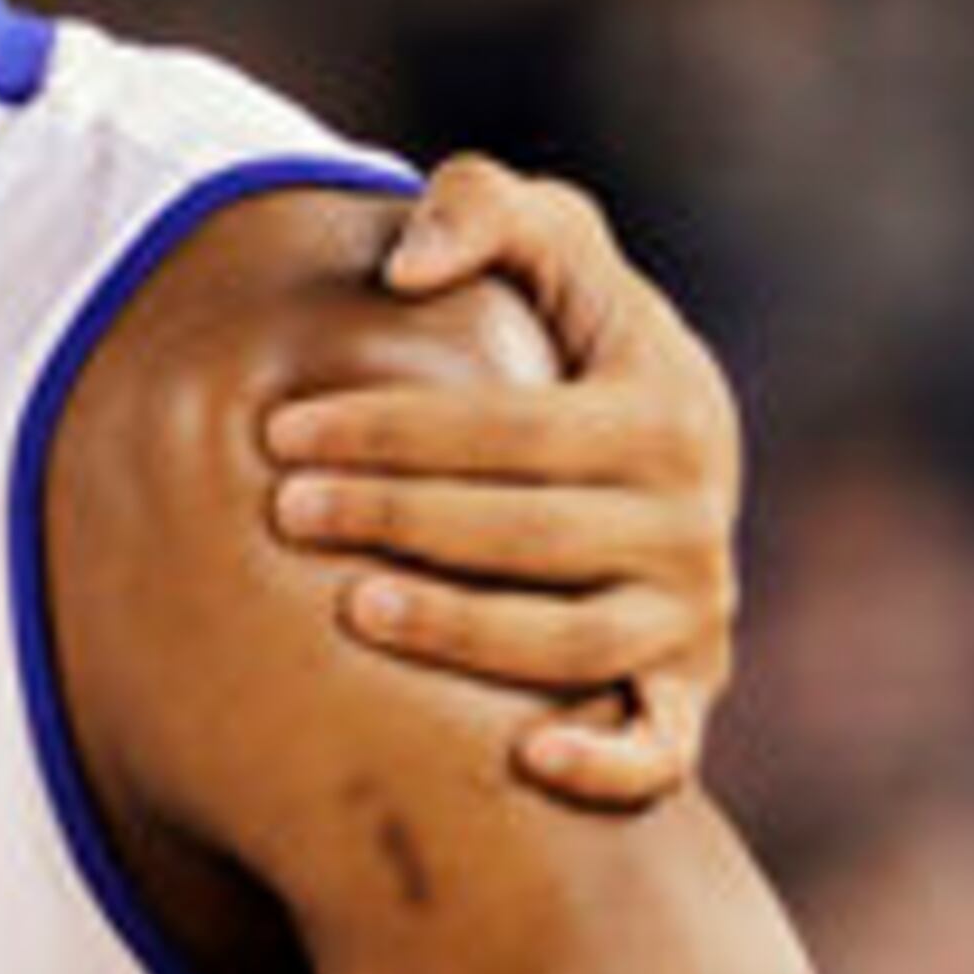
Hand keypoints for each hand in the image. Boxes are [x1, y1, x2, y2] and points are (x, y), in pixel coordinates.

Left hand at [267, 152, 739, 806]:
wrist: (647, 456)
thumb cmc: (571, 341)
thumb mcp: (553, 247)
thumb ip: (487, 208)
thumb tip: (406, 268)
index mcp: (664, 409)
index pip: (516, 427)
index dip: (395, 427)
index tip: (282, 430)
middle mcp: (692, 518)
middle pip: (530, 532)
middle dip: (400, 519)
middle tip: (284, 511)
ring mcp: (691, 614)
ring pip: (572, 641)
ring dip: (463, 630)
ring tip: (351, 608)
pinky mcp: (685, 696)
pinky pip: (663, 751)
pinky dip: (610, 765)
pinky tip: (526, 760)